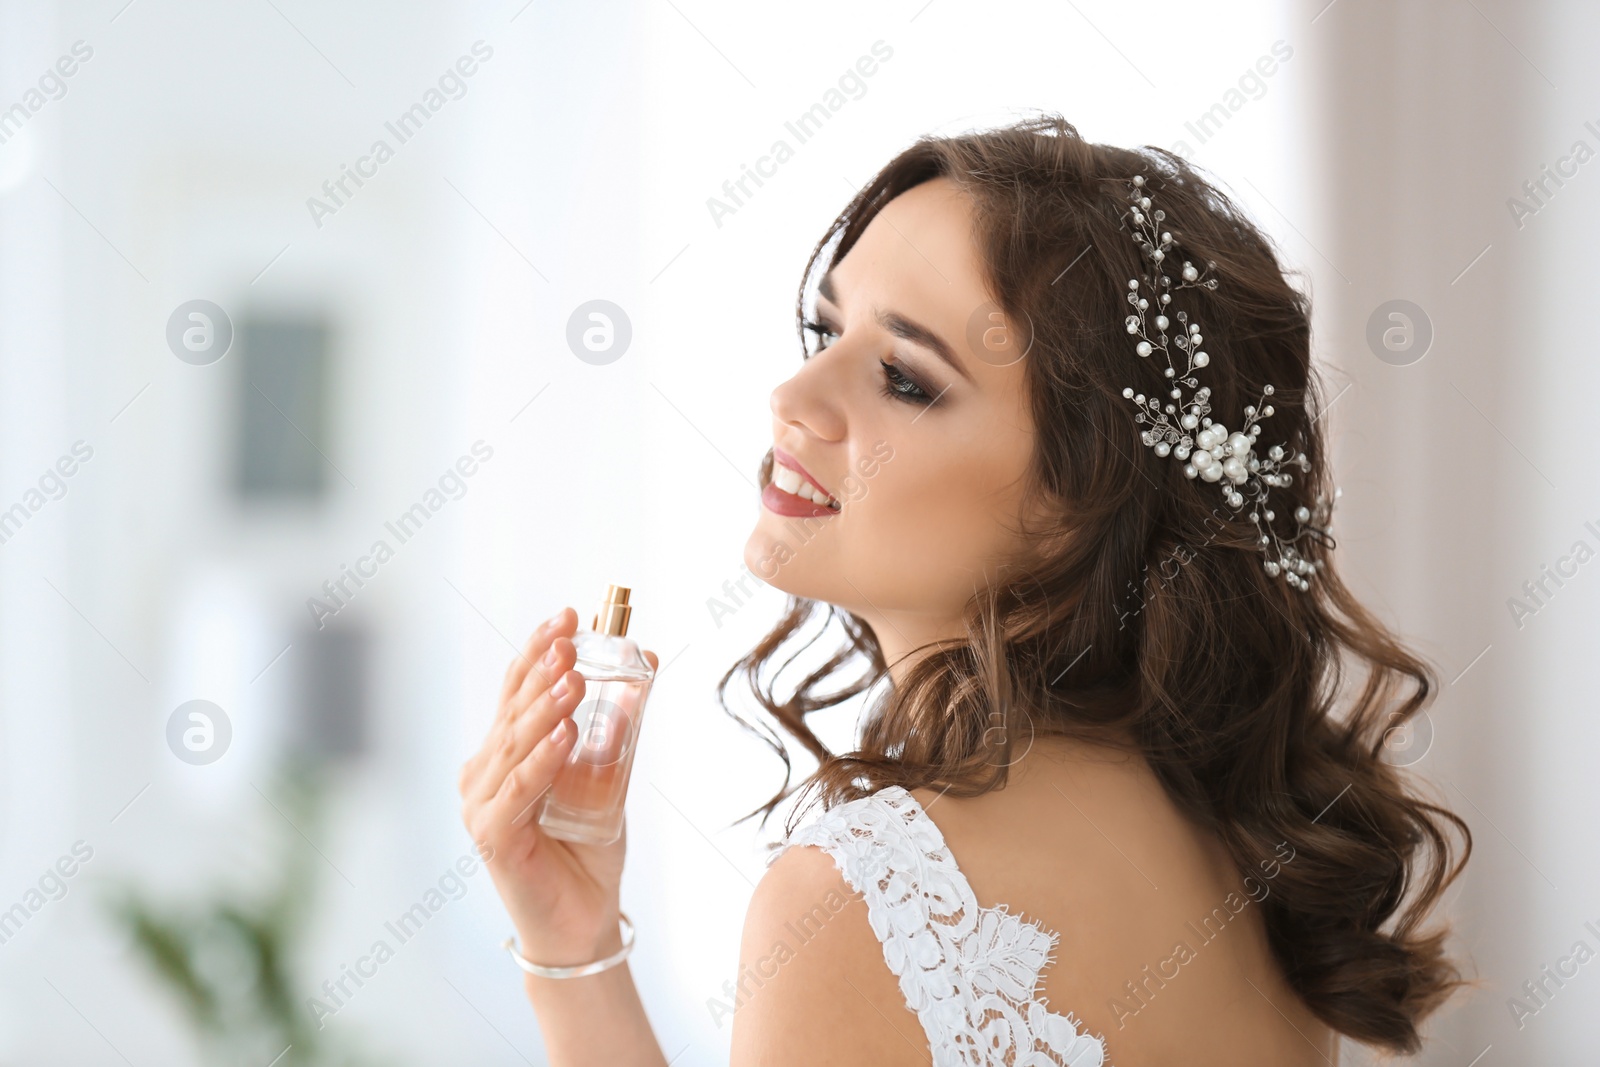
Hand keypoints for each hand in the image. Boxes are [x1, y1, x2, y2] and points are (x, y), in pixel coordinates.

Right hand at [458, 606, 658, 966]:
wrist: (583, 918)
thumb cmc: (587, 847)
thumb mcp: (610, 775)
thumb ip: (619, 726)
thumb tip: (647, 666)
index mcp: (504, 752)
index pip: (516, 688)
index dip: (539, 649)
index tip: (569, 615)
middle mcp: (484, 772)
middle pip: (511, 708)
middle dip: (542, 669)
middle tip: (570, 638)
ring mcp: (482, 804)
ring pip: (513, 744)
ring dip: (544, 708)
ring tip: (573, 679)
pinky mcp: (492, 836)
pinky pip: (519, 789)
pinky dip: (542, 760)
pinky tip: (566, 734)